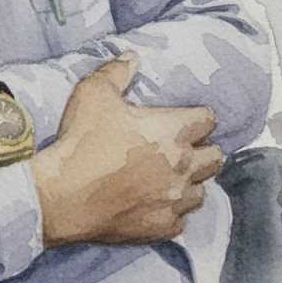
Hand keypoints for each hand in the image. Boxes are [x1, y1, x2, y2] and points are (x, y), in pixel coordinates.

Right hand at [31, 51, 224, 246]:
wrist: (66, 195)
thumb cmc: (82, 139)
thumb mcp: (93, 93)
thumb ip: (116, 72)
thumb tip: (132, 56)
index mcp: (172, 131)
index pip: (207, 120)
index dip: (198, 116)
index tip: (187, 116)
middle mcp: (182, 166)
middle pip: (215, 158)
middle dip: (204, 150)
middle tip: (183, 146)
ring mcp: (175, 199)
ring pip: (201, 191)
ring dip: (190, 182)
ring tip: (171, 176)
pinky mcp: (163, 226)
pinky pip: (181, 219)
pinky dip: (172, 209)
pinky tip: (156, 202)